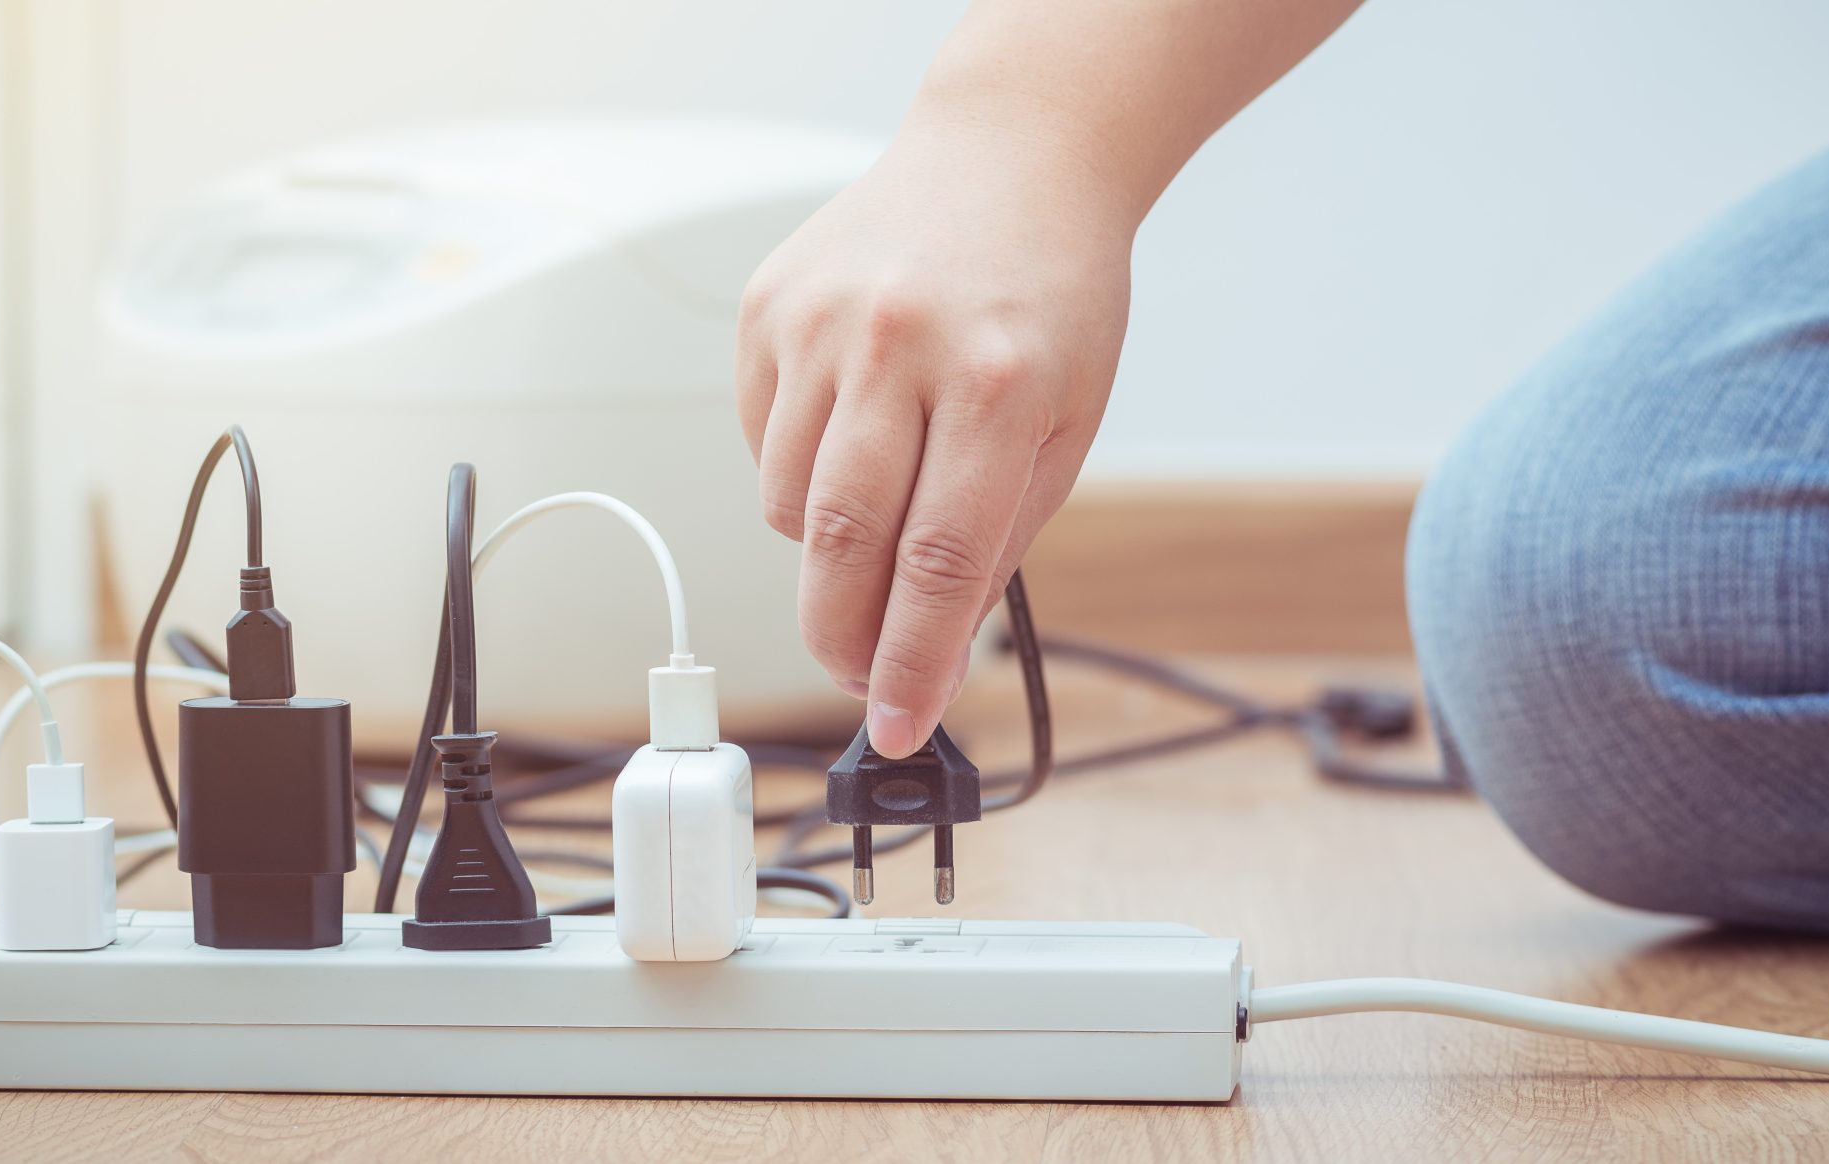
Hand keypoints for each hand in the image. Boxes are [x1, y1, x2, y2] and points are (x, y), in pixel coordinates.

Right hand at [736, 120, 1134, 755]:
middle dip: (842, 638)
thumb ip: (998, 535)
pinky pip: (761, 439)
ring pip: (787, 502)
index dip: (912, 664)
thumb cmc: (1051, 296)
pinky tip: (854, 425)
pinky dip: (800, 465)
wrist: (1011, 155)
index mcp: (994, 382)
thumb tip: (925, 646)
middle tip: (858, 679)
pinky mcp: (770, 308)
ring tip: (882, 508)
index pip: (939, 562)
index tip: (899, 729)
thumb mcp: (1067, 421)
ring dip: (826, 545)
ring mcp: (820, 322)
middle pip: (840, 542)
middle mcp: (897, 346)